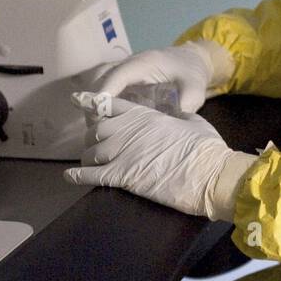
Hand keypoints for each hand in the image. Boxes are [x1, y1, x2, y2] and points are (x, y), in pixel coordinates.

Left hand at [64, 91, 256, 220]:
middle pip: (97, 130)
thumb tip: (178, 115)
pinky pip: (92, 175)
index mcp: (146, 115)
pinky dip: (78, 176)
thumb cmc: (206, 148)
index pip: (112, 106)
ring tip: (87, 164)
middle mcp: (129, 130)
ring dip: (88, 158)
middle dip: (93, 137)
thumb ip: (178, 116)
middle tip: (94, 145)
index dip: (94, 105)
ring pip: (91, 152)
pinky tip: (70, 177)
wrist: (210, 174)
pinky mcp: (124, 176)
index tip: (81, 103)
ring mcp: (124, 153)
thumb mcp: (193, 122)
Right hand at [81, 40, 233, 113]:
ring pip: (98, 83)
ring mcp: (123, 71)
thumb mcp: (195, 88)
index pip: (118, 75)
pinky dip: (99, 105)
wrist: (191, 61)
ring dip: (94, 104)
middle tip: (95, 128)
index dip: (104, 92)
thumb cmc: (191, 74)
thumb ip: (187, 103)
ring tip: (96, 130)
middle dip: (94, 102)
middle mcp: (129, 64)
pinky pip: (104, 89)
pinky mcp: (122, 81)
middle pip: (101, 79)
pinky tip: (103, 125)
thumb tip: (174, 124)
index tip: (96, 112)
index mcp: (145, 63)